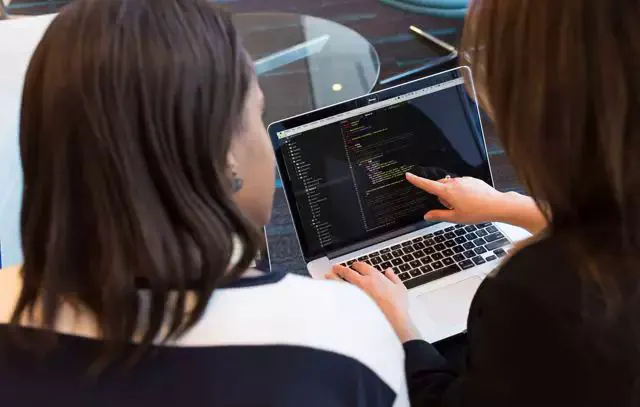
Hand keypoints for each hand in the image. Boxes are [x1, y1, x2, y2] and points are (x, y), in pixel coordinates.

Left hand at [326, 262, 421, 342]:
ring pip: (340, 282)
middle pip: (348, 272)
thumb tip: (389, 271)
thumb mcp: (400, 288)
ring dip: (333, 278)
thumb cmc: (397, 306)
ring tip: (328, 276)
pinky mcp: (351, 304)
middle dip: (341, 269)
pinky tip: (331, 291)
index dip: (357, 264)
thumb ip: (393, 277)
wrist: (393, 320)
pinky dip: (335, 291)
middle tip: (335, 268)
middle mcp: (363, 283)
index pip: (362, 266)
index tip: (354, 265)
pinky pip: (340, 295)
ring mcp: (355, 294)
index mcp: (374, 277)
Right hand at [405, 173, 547, 233]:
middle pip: (439, 186)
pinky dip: (461, 191)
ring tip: (464, 205)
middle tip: (451, 207)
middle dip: (441, 195)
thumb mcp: (455, 218)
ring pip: (450, 185)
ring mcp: (464, 180)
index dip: (416, 180)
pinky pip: (461, 184)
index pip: (427, 185)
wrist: (497, 205)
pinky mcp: (471, 179)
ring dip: (451, 194)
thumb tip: (427, 216)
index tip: (409, 175)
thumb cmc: (477, 212)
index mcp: (448, 192)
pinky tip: (470, 200)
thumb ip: (439, 215)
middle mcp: (454, 183)